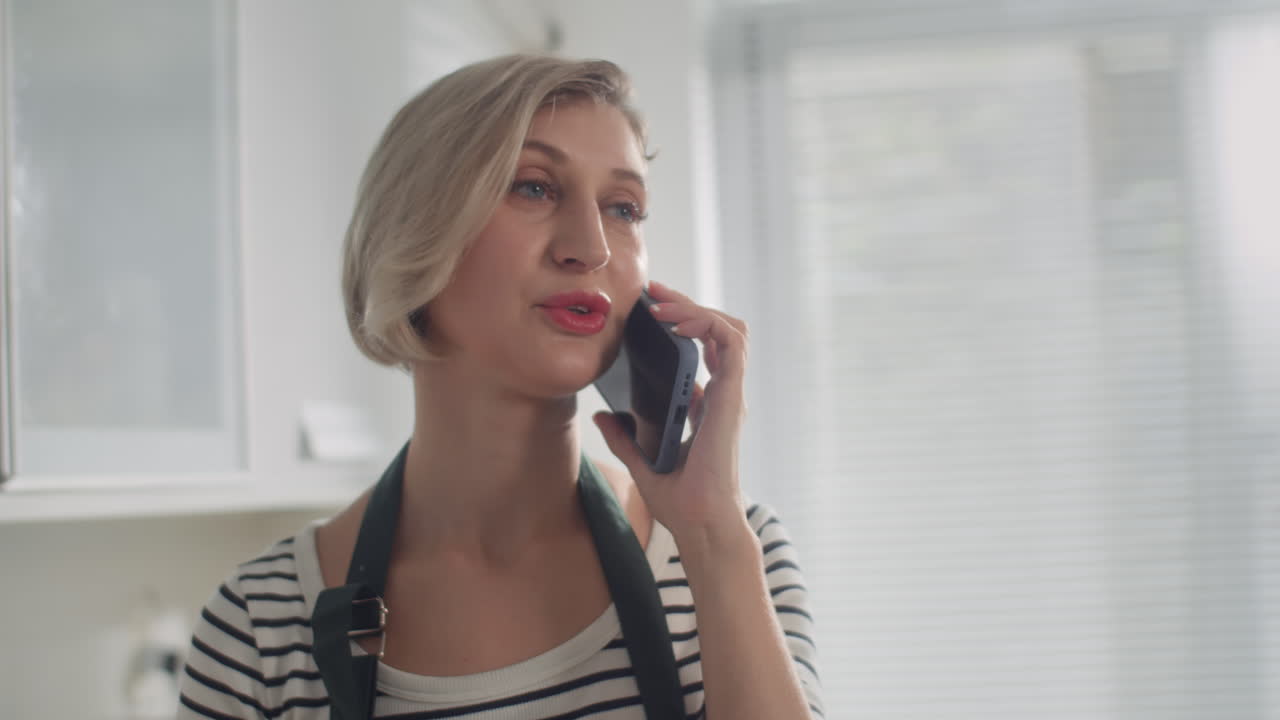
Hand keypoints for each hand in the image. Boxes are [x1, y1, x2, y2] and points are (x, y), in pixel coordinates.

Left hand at [593, 280, 749, 541]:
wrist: (699, 525)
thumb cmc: (681, 502)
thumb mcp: (642, 461)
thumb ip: (624, 437)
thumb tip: (602, 415)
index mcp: (707, 406)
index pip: (705, 349)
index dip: (683, 322)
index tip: (650, 310)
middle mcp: (722, 395)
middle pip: (717, 331)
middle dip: (687, 304)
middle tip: (652, 292)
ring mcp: (729, 394)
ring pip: (728, 329)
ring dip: (696, 308)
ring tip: (661, 304)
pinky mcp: (730, 396)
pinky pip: (729, 342)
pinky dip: (706, 323)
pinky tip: (677, 322)